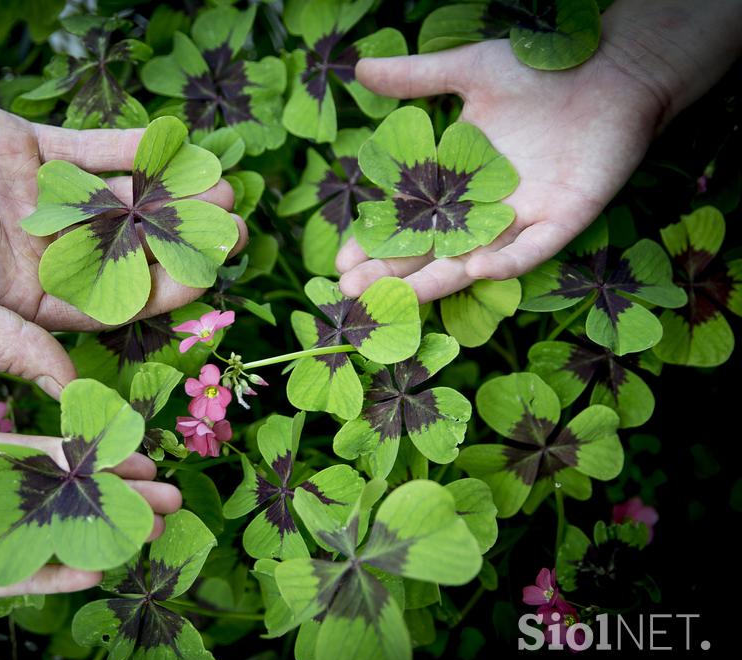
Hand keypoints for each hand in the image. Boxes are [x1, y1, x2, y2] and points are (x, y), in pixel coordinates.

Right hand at [0, 76, 245, 397]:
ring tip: (222, 188)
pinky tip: (176, 146)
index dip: (159, 294)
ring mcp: (34, 200)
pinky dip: (132, 148)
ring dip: (167, 195)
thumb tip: (71, 390)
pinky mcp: (25, 148)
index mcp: (20, 299)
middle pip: (123, 253)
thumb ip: (7, 346)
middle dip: (178, 244)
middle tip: (234, 230)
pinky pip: (89, 149)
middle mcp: (35, 253)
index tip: (209, 280)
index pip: (106, 305)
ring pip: (115, 201)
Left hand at [0, 403, 181, 599]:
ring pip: (75, 535)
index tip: (143, 456)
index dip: (107, 456)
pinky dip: (70, 573)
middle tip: (171, 498)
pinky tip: (101, 570)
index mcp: (14, 457)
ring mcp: (16, 535)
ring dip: (114, 533)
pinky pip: (41, 575)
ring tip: (154, 531)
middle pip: (86, 495)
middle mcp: (25, 496)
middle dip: (129, 496)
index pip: (70, 456)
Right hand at [335, 0, 740, 301]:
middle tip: (350, 291)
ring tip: (397, 299)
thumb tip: (358, 68)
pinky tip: (478, 270)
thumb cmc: (541, 71)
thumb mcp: (469, 71)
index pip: (406, 220)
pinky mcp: (564, 218)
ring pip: (472, 261)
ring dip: (435, 281)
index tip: (341, 260)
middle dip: (391, 274)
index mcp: (457, 180)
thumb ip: (416, 77)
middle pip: (430, 250)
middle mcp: (485, 209)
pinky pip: (533, 250)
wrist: (612, 70)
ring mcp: (523, 218)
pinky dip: (509, 262)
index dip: (374, 241)